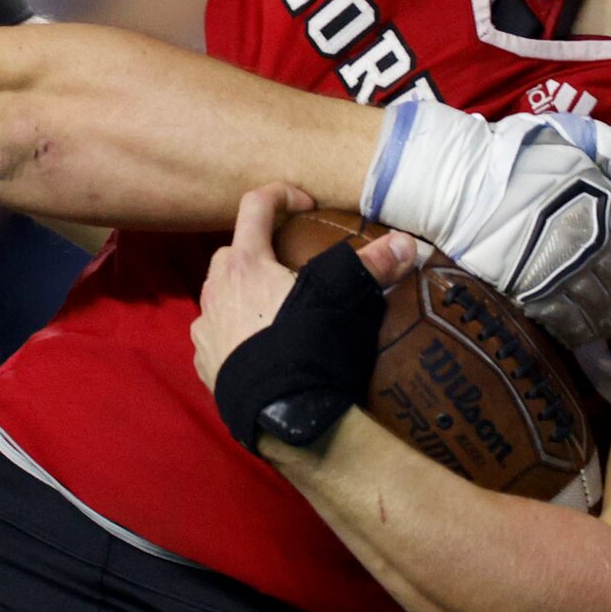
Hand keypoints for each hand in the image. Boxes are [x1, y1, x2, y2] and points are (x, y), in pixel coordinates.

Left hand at [191, 183, 416, 390]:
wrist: (283, 416)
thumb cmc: (311, 348)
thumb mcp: (345, 301)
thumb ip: (373, 266)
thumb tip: (406, 242)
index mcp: (246, 265)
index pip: (254, 206)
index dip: (280, 194)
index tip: (306, 204)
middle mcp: (217, 291)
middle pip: (231, 253)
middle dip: (256, 250)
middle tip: (288, 265)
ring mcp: (206, 329)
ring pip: (218, 293)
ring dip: (241, 292)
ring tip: (275, 307)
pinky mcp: (204, 363)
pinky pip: (214, 334)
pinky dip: (232, 331)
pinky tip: (259, 344)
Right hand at [362, 96, 610, 394]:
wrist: (458, 179)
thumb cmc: (515, 154)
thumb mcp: (572, 133)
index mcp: (605, 204)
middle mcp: (590, 240)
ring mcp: (560, 267)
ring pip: (602, 309)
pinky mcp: (530, 288)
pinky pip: (566, 321)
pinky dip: (580, 332)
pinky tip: (587, 335)